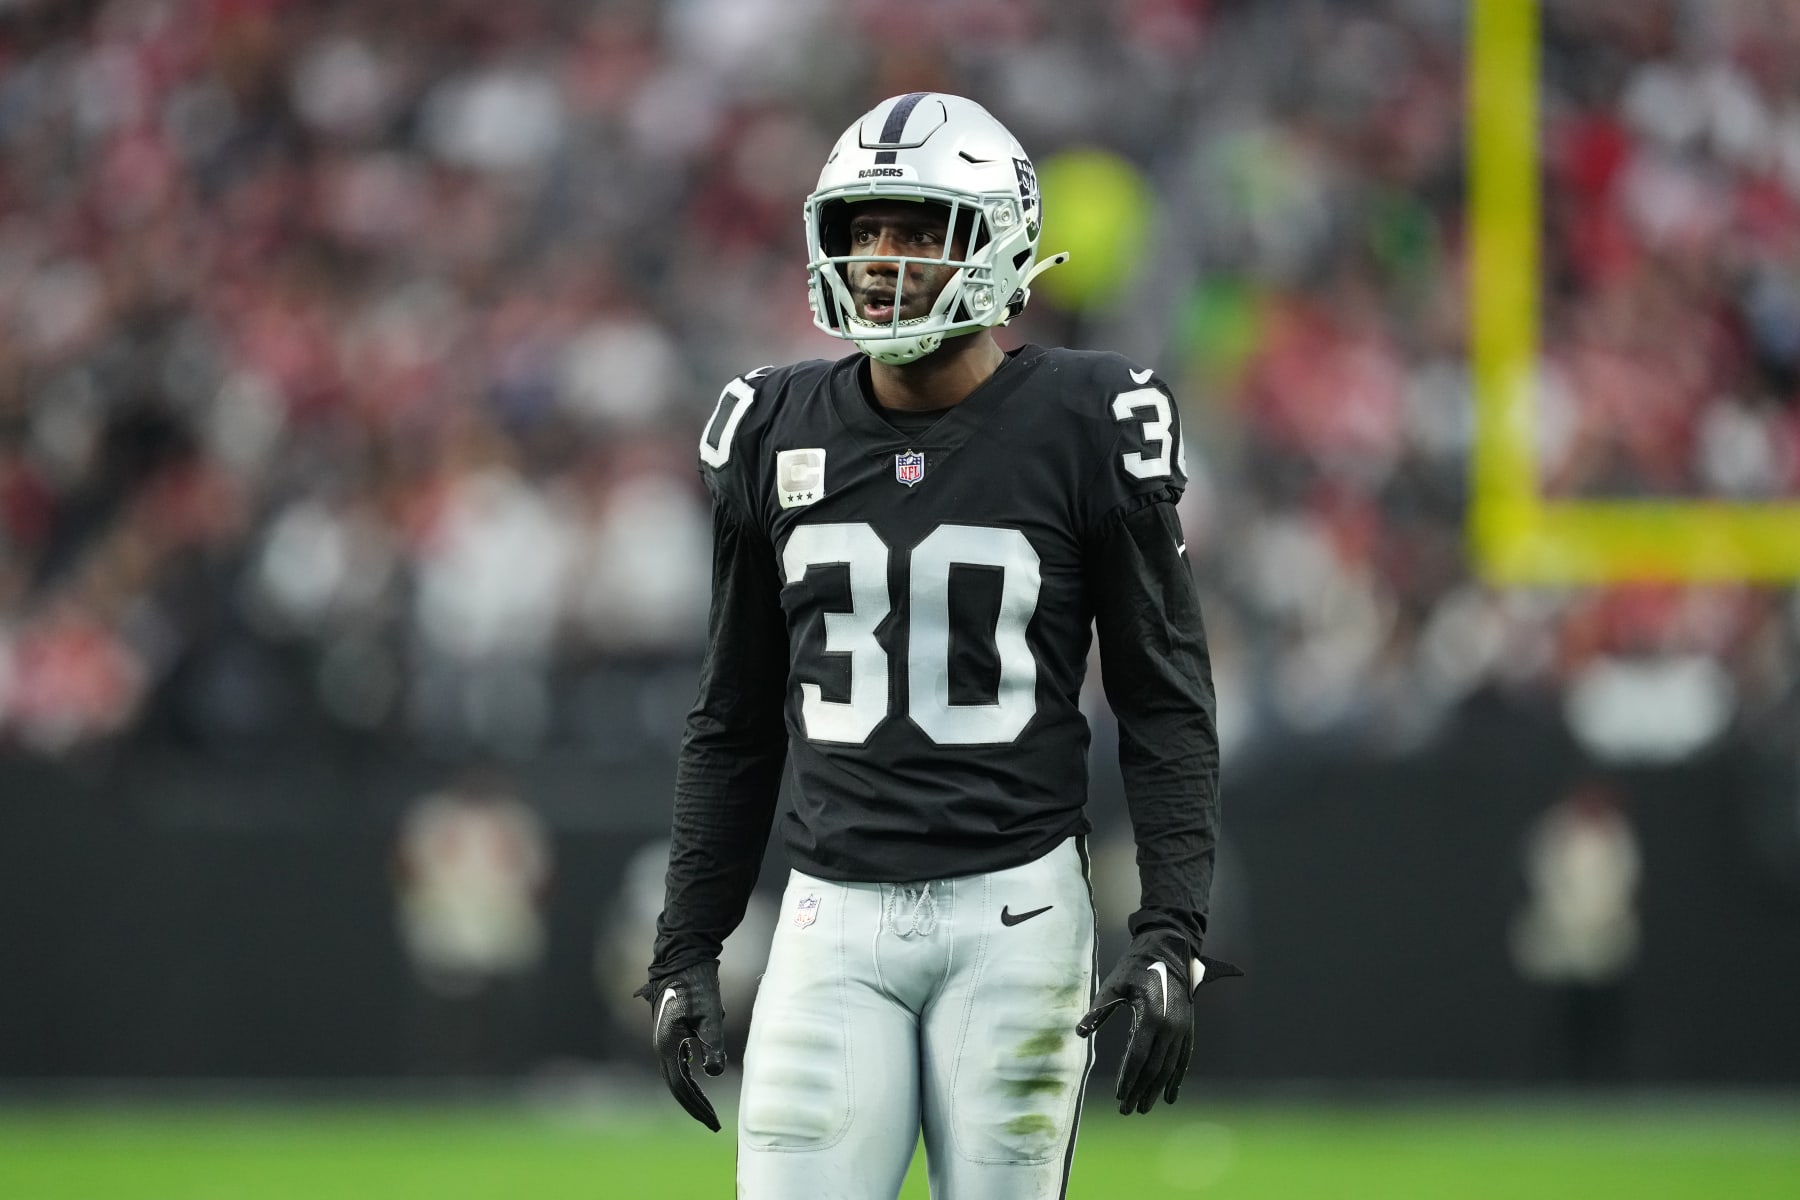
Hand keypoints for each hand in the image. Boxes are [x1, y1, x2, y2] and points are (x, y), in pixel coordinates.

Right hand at [649, 961, 727, 1130]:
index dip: (698, 1106)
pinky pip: (677, 1064)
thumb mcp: (710, 1013)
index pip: (681, 1087)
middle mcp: (660, 1047)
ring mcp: (663, 1041)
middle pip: (676, 1087)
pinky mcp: (669, 1034)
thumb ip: (713, 1043)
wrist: (682, 958)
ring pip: (676, 1076)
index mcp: (667, 1045)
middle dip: (695, 1106)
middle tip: (714, 1123)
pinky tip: (701, 1081)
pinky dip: (689, 1077)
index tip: (714, 1122)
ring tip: (708, 1109)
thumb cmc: (697, 983)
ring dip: (691, 1094)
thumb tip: (714, 1074)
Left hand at [1075, 936, 1241, 1114]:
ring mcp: (1182, 1028)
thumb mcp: (1114, 985)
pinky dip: (1176, 1078)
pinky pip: (1183, 1059)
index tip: (1119, 1096)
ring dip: (1157, 1089)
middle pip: (1155, 1067)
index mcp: (1152, 1015)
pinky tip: (1170, 1096)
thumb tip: (1079, 1032)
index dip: (1129, 1078)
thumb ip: (1098, 1010)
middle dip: (1141, 1091)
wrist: (1169, 950)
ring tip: (1144, 1108)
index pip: (1138, 1056)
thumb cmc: (1136, 967)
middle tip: (1127, 1110)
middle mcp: (1171, 1026)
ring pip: (1170, 1067)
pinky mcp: (1188, 1028)